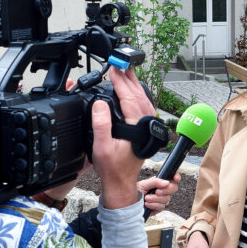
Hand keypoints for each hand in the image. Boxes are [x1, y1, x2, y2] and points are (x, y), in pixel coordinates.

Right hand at [90, 66, 154, 208]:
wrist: (121, 183)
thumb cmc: (112, 168)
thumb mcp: (101, 147)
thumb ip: (101, 124)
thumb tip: (100, 104)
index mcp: (136, 126)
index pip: (129, 97)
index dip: (120, 81)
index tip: (113, 69)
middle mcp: (144, 125)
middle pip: (138, 95)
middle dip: (128, 78)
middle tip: (120, 64)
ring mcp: (146, 127)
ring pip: (143, 99)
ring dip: (134, 85)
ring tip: (126, 73)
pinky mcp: (144, 130)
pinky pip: (144, 106)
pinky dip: (137, 95)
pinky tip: (133, 91)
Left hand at [139, 174, 179, 213]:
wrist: (130, 203)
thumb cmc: (136, 191)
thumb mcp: (144, 183)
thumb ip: (155, 182)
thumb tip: (167, 183)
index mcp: (160, 182)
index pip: (171, 178)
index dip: (176, 177)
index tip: (176, 178)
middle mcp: (162, 190)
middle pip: (173, 188)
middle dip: (166, 190)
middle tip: (156, 191)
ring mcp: (161, 199)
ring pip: (166, 199)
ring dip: (155, 199)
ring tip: (146, 198)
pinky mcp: (159, 208)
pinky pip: (161, 206)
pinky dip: (153, 205)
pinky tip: (147, 204)